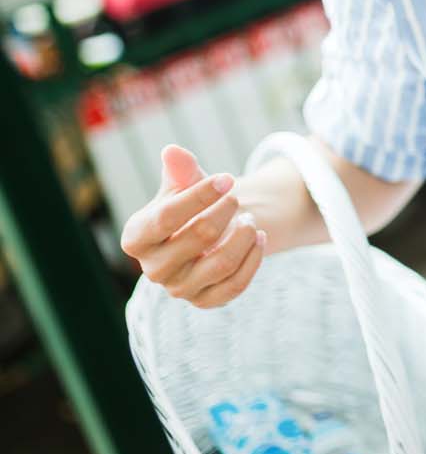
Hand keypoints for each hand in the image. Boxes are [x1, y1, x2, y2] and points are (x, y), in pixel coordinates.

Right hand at [120, 145, 265, 308]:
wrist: (206, 236)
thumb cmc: (190, 206)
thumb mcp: (184, 184)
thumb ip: (180, 171)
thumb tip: (173, 151)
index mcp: (136, 237)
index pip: (166, 216)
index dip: (200, 195)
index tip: (227, 178)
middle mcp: (152, 269)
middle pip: (199, 236)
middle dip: (226, 211)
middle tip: (237, 199)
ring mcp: (179, 289)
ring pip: (222, 263)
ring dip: (245, 235)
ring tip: (252, 219)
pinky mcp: (204, 301)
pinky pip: (236, 285)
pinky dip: (254, 258)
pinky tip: (260, 237)